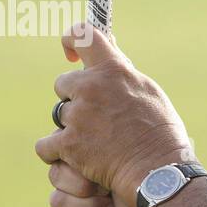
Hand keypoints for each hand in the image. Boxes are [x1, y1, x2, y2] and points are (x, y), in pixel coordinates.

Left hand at [35, 23, 193, 203]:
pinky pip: (46, 145)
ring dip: (69, 127)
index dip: (71, 39)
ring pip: (58, 115)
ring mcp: (78, 115)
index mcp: (113, 69)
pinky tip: (72, 159)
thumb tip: (111, 54)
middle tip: (93, 118)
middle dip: (74, 98)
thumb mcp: (148, 91)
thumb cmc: (161, 133)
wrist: (158, 171)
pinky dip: (55, 153)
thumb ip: (123, 72)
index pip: (83, 35)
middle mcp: (91, 87)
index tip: (71, 52)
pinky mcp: (68, 143)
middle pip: (63, 83)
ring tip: (91, 143)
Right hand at [47, 161, 181, 206]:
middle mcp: (74, 184)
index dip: (79, 161)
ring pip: (57, 201)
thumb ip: (96, 149)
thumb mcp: (121, 164)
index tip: (103, 168)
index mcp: (85, 161)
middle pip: (55, 175)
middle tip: (108, 191)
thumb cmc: (144, 195)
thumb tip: (66, 136)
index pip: (62, 150)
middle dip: (84, 185)